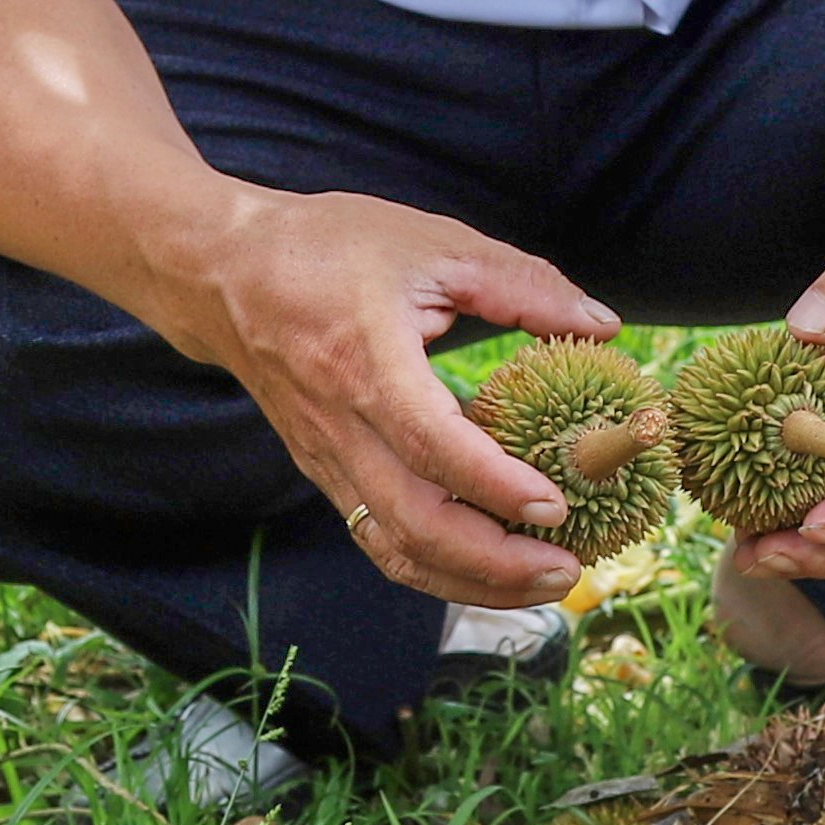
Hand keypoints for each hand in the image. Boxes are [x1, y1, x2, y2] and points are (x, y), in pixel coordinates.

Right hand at [160, 191, 611, 607]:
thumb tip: (603, 324)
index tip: (556, 505)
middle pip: (413, 524)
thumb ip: (523, 283)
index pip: (431, 444)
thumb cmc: (328, 247)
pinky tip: (490, 569)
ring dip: (470, 581)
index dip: (494, 484)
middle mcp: (339, 426)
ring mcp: (326, 459)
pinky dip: (436, 567)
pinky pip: (379, 537)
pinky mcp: (324, 473)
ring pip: (394, 548)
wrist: (220, 273)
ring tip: (542, 581)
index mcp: (365, 361)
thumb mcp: (432, 243)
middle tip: (569, 567)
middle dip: (495, 564)